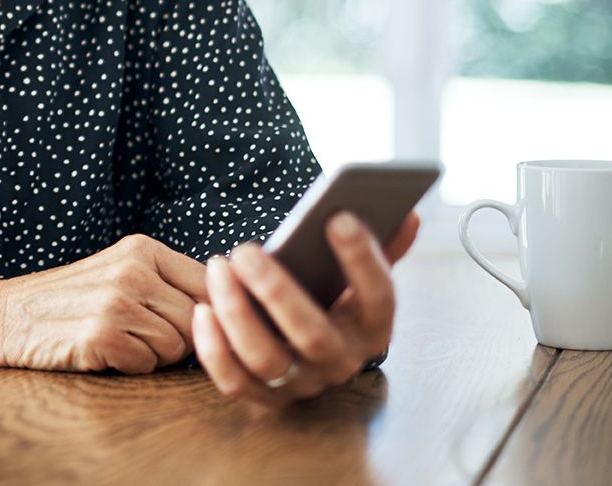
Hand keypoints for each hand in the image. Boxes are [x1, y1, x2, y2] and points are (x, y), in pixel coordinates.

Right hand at [0, 234, 208, 373]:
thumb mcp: (120, 271)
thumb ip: (168, 281)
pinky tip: (103, 351)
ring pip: (177, 347)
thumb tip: (233, 305)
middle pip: (198, 321)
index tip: (186, 321)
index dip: (206, 312)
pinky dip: (130, 366)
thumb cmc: (72, 300)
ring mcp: (117, 303)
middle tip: (140, 334)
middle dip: (178, 338)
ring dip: (153, 354)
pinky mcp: (101, 336)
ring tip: (119, 339)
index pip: (210, 283)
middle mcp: (133, 270)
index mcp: (142, 248)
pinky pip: (147, 365)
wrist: (7, 317)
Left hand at [192, 211, 420, 406]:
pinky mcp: (264, 397)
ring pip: (267, 360)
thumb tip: (409, 214)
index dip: (363, 259)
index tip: (338, 216)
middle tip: (245, 250)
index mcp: (373, 328)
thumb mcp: (357, 273)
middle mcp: (341, 362)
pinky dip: (214, 350)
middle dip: (276, 291)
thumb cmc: (328, 293)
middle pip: (313, 335)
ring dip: (237, 314)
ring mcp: (301, 383)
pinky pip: (235, 382)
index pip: (380, 298)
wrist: (303, 342)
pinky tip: (201, 309)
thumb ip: (382, 244)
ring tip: (219, 267)